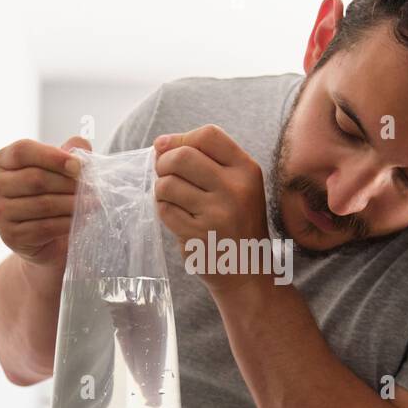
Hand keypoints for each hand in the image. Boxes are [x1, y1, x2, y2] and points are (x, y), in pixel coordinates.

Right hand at [0, 136, 89, 266]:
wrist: (43, 238)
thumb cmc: (50, 195)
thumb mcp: (58, 169)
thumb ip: (69, 152)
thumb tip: (81, 144)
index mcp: (1, 161)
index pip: (23, 151)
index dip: (52, 156)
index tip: (78, 166)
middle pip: (35, 178)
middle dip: (68, 183)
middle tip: (92, 187)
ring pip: (42, 204)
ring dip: (72, 203)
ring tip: (93, 203)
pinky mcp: (9, 235)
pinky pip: (44, 227)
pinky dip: (66, 223)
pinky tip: (81, 220)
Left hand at [153, 124, 268, 293]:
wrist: (247, 271)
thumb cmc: (237, 224)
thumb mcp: (237, 186)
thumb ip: (205, 161)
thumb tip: (160, 143)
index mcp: (247, 170)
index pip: (209, 135)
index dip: (181, 138)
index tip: (168, 149)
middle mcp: (235, 188)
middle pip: (183, 156)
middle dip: (164, 163)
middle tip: (165, 176)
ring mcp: (216, 212)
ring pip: (167, 183)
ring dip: (161, 190)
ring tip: (174, 200)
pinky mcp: (197, 233)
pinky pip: (164, 209)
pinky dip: (164, 210)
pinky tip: (178, 217)